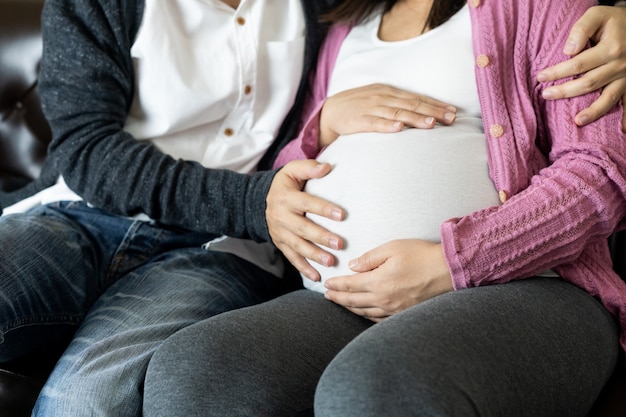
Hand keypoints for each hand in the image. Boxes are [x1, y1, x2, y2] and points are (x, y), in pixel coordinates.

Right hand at [266, 160, 344, 280]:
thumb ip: (309, 168)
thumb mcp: (292, 170)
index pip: (306, 203)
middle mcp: (280, 216)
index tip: (341, 215)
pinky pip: (292, 258)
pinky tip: (317, 277)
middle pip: (302, 228)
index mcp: (285, 197)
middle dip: (320, 237)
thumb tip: (327, 167)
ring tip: (331, 262)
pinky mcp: (280, 244)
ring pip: (297, 246)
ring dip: (314, 255)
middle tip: (339, 244)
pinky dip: (304, 268)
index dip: (323, 209)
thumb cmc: (286, 184)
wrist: (260, 201)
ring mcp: (280, 233)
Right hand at [319, 83, 456, 146]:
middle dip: (433, 111)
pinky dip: (387, 125)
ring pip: (397, 113)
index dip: (435, 105)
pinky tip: (399, 128)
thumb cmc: (358, 107)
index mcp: (389, 92)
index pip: (417, 98)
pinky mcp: (358, 121)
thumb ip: (399, 105)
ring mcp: (370, 108)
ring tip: (431, 123)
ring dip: (415, 118)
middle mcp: (382, 97)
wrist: (329, 112)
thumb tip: (424, 112)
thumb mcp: (380, 100)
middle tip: (450, 119)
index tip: (453, 112)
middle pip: (412, 105)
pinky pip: (375, 123)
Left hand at [323, 239, 452, 321]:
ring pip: (364, 312)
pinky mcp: (403, 314)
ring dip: (349, 308)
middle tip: (327, 296)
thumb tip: (353, 266)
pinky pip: (379, 319)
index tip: (326, 284)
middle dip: (337, 298)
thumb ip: (369, 258)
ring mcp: (393, 309)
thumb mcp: (393, 248)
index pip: (349, 285)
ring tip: (340, 304)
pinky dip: (366, 316)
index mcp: (378, 282)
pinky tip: (363, 313)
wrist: (448, 271)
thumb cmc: (421, 256)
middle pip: (353, 301)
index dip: (335, 285)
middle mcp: (383, 299)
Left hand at [537, 5, 625, 130]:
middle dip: (565, 92)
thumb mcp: (597, 15)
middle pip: (588, 83)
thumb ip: (581, 29)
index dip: (557, 72)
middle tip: (545, 95)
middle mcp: (620, 65)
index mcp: (611, 48)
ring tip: (576, 121)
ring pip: (608, 98)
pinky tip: (621, 132)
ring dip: (593, 111)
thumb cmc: (613, 20)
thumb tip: (568, 51)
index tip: (540, 77)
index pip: (578, 64)